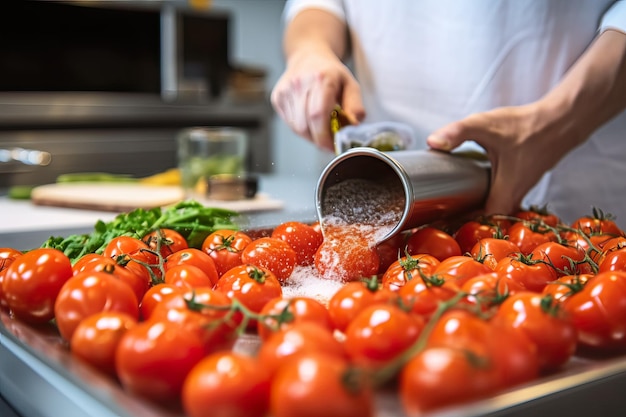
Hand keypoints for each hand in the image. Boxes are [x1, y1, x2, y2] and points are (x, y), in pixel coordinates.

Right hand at [270, 49, 364, 151]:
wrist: (308, 56)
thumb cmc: (331, 73)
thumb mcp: (350, 84)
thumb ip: (355, 105)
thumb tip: (355, 124)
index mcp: (321, 78)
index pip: (318, 115)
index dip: (324, 136)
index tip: (332, 146)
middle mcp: (300, 83)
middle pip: (305, 125)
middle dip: (318, 139)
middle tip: (329, 141)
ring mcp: (286, 90)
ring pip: (296, 127)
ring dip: (310, 135)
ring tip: (320, 128)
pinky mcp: (277, 97)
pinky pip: (289, 123)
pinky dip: (300, 128)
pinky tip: (309, 119)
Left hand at [427, 104, 581, 215]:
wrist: (562, 120)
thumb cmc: (526, 124)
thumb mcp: (486, 124)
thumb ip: (458, 132)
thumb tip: (432, 142)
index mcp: (505, 190)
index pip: (484, 220)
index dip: (464, 225)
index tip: (443, 224)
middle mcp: (515, 194)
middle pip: (490, 219)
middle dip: (468, 221)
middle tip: (444, 219)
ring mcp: (521, 188)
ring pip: (498, 209)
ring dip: (479, 211)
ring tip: (454, 208)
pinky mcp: (522, 180)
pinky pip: (503, 197)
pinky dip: (488, 198)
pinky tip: (475, 190)